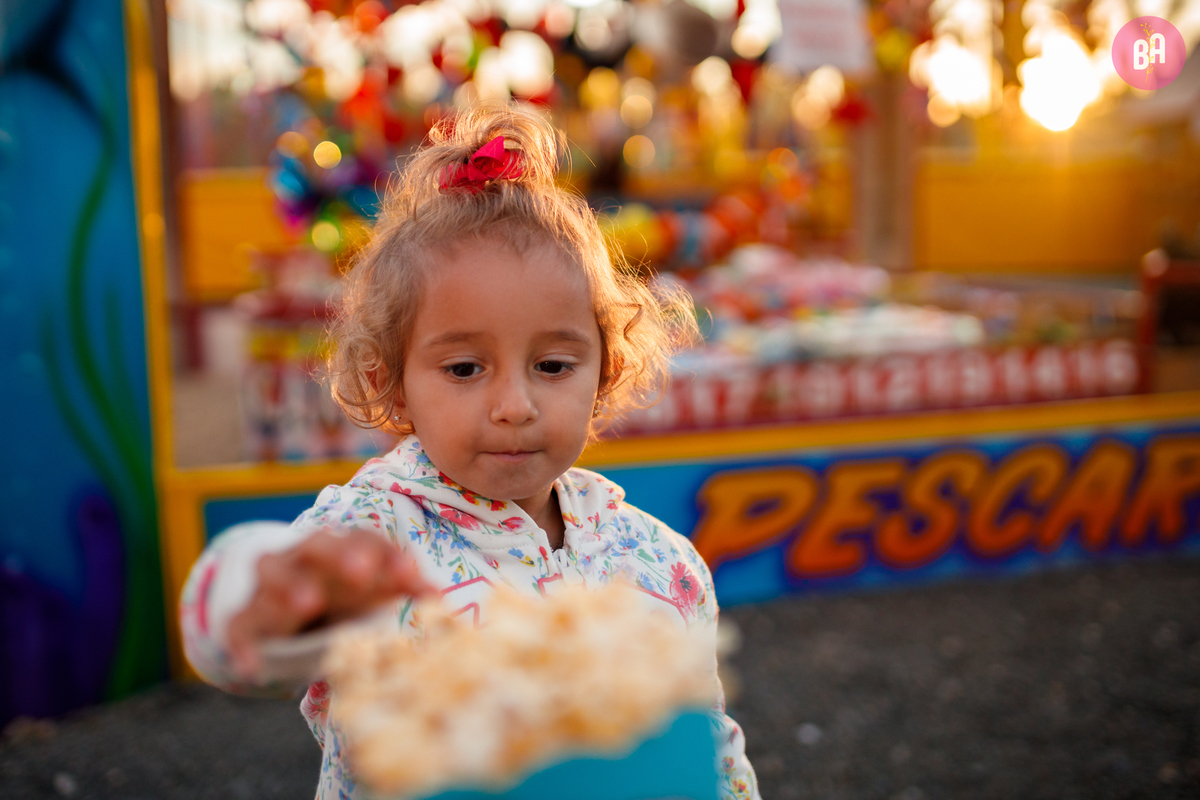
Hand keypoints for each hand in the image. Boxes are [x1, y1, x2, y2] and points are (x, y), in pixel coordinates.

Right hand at [226, 530, 434, 677]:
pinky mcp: (244, 619)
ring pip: (272, 573)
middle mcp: (303, 558)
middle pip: (318, 545)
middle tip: (361, 572)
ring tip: (308, 603)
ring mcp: (269, 585)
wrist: (287, 615)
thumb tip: (440, 598)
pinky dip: (244, 645)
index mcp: (341, 548)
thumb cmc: (340, 599)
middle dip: (340, 554)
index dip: (386, 555)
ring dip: (289, 585)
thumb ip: (402, 589)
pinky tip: (254, 666)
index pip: (363, 540)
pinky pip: (238, 627)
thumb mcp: (372, 593)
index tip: (411, 576)